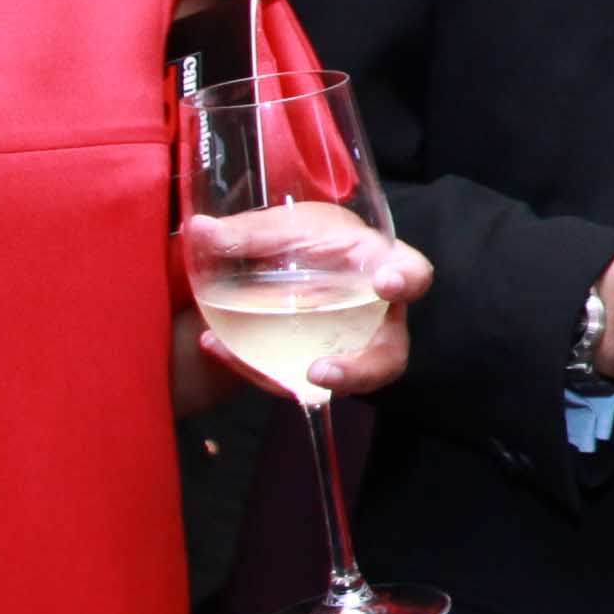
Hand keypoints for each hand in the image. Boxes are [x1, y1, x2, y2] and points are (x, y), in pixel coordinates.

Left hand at [180, 212, 432, 400]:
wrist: (291, 263)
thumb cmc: (307, 237)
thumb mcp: (284, 227)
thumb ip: (249, 232)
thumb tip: (200, 230)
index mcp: (378, 265)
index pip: (413, 273)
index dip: (406, 281)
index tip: (385, 285)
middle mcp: (375, 314)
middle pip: (389, 353)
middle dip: (360, 370)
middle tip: (319, 372)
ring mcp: (351, 346)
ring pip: (347, 380)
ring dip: (310, 387)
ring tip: (279, 379)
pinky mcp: (319, 365)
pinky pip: (295, 379)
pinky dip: (255, 368)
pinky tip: (217, 346)